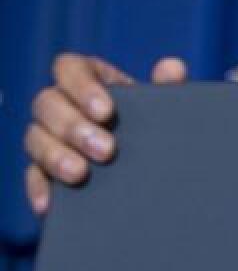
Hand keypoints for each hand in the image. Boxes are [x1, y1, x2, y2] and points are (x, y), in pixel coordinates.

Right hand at [24, 53, 187, 214]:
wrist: (155, 170)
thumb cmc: (156, 124)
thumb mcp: (165, 106)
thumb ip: (169, 87)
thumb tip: (172, 68)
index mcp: (90, 80)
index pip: (70, 68)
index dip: (82, 86)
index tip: (106, 111)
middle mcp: (63, 105)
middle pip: (48, 104)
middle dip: (74, 127)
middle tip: (106, 150)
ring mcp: (50, 138)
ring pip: (35, 138)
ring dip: (55, 156)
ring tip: (80, 174)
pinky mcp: (44, 171)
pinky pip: (31, 177)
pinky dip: (39, 188)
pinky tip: (50, 203)